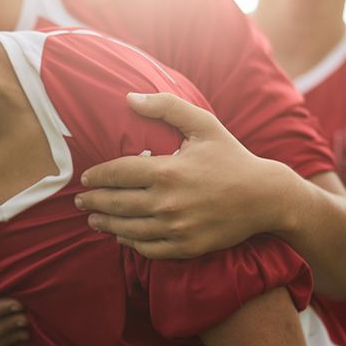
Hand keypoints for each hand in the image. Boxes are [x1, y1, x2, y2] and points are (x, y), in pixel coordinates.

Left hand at [73, 92, 290, 258]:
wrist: (266, 198)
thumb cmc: (232, 157)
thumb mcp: (204, 124)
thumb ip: (166, 107)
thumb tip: (130, 97)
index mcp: (167, 171)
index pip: (118, 173)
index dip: (97, 176)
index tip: (86, 177)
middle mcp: (168, 202)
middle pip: (117, 204)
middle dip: (93, 202)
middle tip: (80, 201)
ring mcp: (176, 227)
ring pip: (128, 230)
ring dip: (106, 224)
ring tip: (93, 219)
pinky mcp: (187, 246)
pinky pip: (149, 249)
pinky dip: (131, 243)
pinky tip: (121, 236)